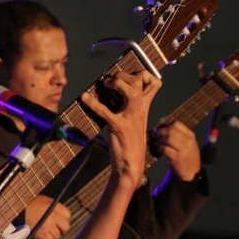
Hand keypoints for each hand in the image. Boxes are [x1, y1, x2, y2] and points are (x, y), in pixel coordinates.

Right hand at [26, 195, 71, 238]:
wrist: (16, 212)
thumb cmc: (28, 205)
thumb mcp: (43, 200)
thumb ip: (53, 207)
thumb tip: (60, 213)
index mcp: (54, 206)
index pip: (68, 214)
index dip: (64, 218)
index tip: (60, 220)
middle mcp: (53, 216)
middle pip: (66, 227)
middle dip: (61, 229)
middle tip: (56, 228)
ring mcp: (48, 226)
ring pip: (58, 235)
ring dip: (53, 235)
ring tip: (47, 233)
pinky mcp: (42, 234)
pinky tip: (43, 238)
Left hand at [81, 70, 159, 191]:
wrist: (131, 165)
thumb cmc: (130, 142)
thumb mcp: (134, 121)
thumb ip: (129, 107)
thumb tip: (115, 92)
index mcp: (144, 108)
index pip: (154, 84)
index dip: (144, 74)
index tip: (130, 74)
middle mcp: (139, 110)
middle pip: (139, 82)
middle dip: (123, 75)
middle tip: (110, 81)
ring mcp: (130, 119)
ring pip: (131, 93)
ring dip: (117, 83)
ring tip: (106, 84)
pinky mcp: (119, 128)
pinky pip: (106, 112)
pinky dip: (93, 104)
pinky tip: (84, 97)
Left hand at [150, 120, 200, 180]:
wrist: (192, 172)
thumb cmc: (187, 156)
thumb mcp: (187, 143)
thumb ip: (178, 135)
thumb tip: (161, 128)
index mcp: (190, 135)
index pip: (177, 124)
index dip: (166, 125)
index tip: (160, 128)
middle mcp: (188, 141)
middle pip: (171, 130)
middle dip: (160, 132)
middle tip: (155, 135)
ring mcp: (183, 149)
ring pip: (168, 138)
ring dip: (159, 139)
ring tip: (156, 142)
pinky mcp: (177, 158)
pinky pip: (165, 149)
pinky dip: (159, 147)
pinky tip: (158, 149)